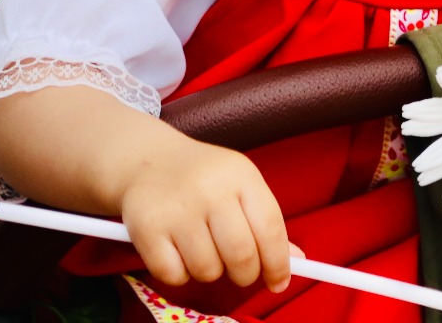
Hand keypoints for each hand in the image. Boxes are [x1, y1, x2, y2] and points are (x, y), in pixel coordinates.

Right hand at [119, 138, 292, 292]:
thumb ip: (266, 223)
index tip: (279, 282)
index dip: (278, 263)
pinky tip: (178, 252)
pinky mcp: (146, 228)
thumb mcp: (241, 185)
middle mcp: (209, 189)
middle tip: (240, 272)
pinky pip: (174, 275)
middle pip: (241, 255)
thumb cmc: (204, 177)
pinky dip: (179, 274)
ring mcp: (176, 209)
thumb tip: (296, 262)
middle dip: (246, 274)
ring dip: (210, 271)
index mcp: (240, 175)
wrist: (148, 160)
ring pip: (208, 270)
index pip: (270, 228)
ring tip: (203, 250)